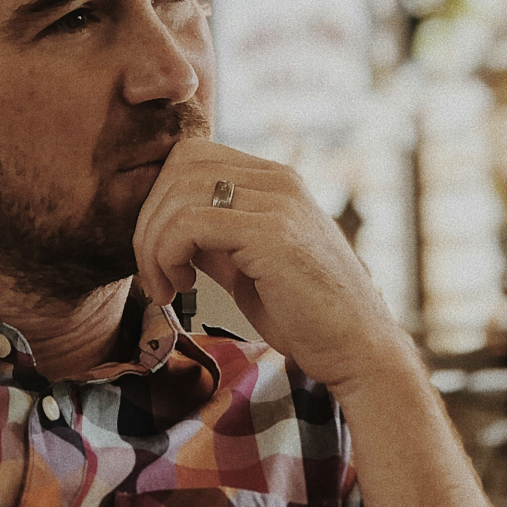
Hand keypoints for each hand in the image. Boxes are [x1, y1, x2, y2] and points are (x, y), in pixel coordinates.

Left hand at [130, 137, 416, 393]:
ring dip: (153, 244)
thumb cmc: (307, 316)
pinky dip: (167, 255)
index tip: (160, 254)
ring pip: (179, 192)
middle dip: (149, 221)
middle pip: (179, 166)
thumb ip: (214, 240)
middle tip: (155, 275)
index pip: (192, 156)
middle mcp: (278, 180)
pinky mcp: (272, 232)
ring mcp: (278, 201)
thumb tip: (167, 231)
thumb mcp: (248, 266)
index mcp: (275, 181)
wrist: (358, 350)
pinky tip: (182, 287)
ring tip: (166, 287)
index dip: (161, 200)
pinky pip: (190, 223)